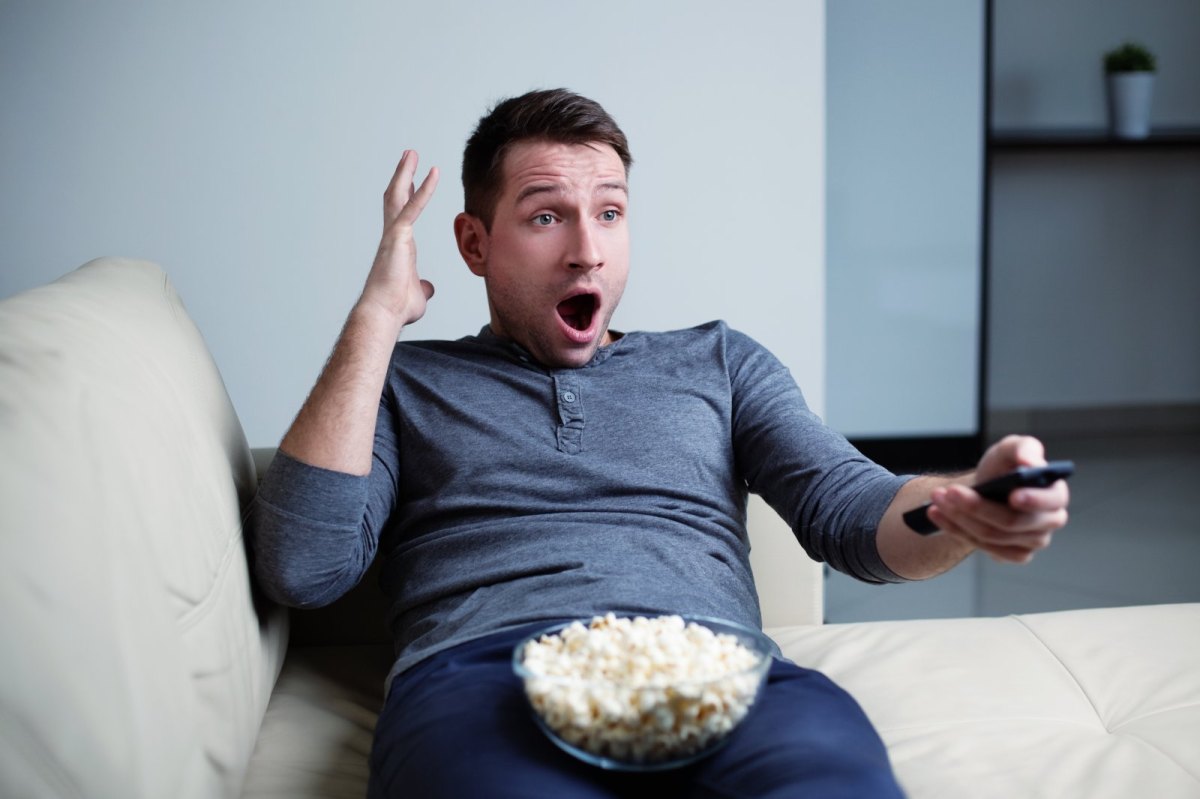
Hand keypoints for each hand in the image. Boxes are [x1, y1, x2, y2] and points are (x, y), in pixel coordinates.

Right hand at [360, 150, 439, 326]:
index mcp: (399, 248)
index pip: (403, 216)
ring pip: (398, 196)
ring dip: (405, 173)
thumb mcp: (417, 295)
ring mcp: (394, 235)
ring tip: (411, 153)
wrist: (384, 313)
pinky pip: (413, 208)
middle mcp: (394, 237)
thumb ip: (422, 287)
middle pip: (396, 199)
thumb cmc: (397, 308)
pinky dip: (424, 190)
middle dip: (403, 176)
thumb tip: (426, 288)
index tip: (412, 182)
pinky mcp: (398, 236)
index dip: (409, 197)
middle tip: (409, 157)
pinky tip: (433, 173)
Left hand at [927, 435, 1069, 563]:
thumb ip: (1024, 449)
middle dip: (976, 506)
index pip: (1051, 501)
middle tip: (950, 491)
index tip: (1012, 495)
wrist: (986, 488)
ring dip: (959, 517)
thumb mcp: (1011, 448)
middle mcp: (1050, 521)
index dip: (1033, 500)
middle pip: (1012, 522)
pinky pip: (984, 548)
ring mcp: (1033, 541)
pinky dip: (957, 530)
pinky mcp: (1014, 554)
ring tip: (938, 499)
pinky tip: (939, 515)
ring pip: (992, 535)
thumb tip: (1030, 463)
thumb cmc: (1004, 467)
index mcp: (1055, 493)